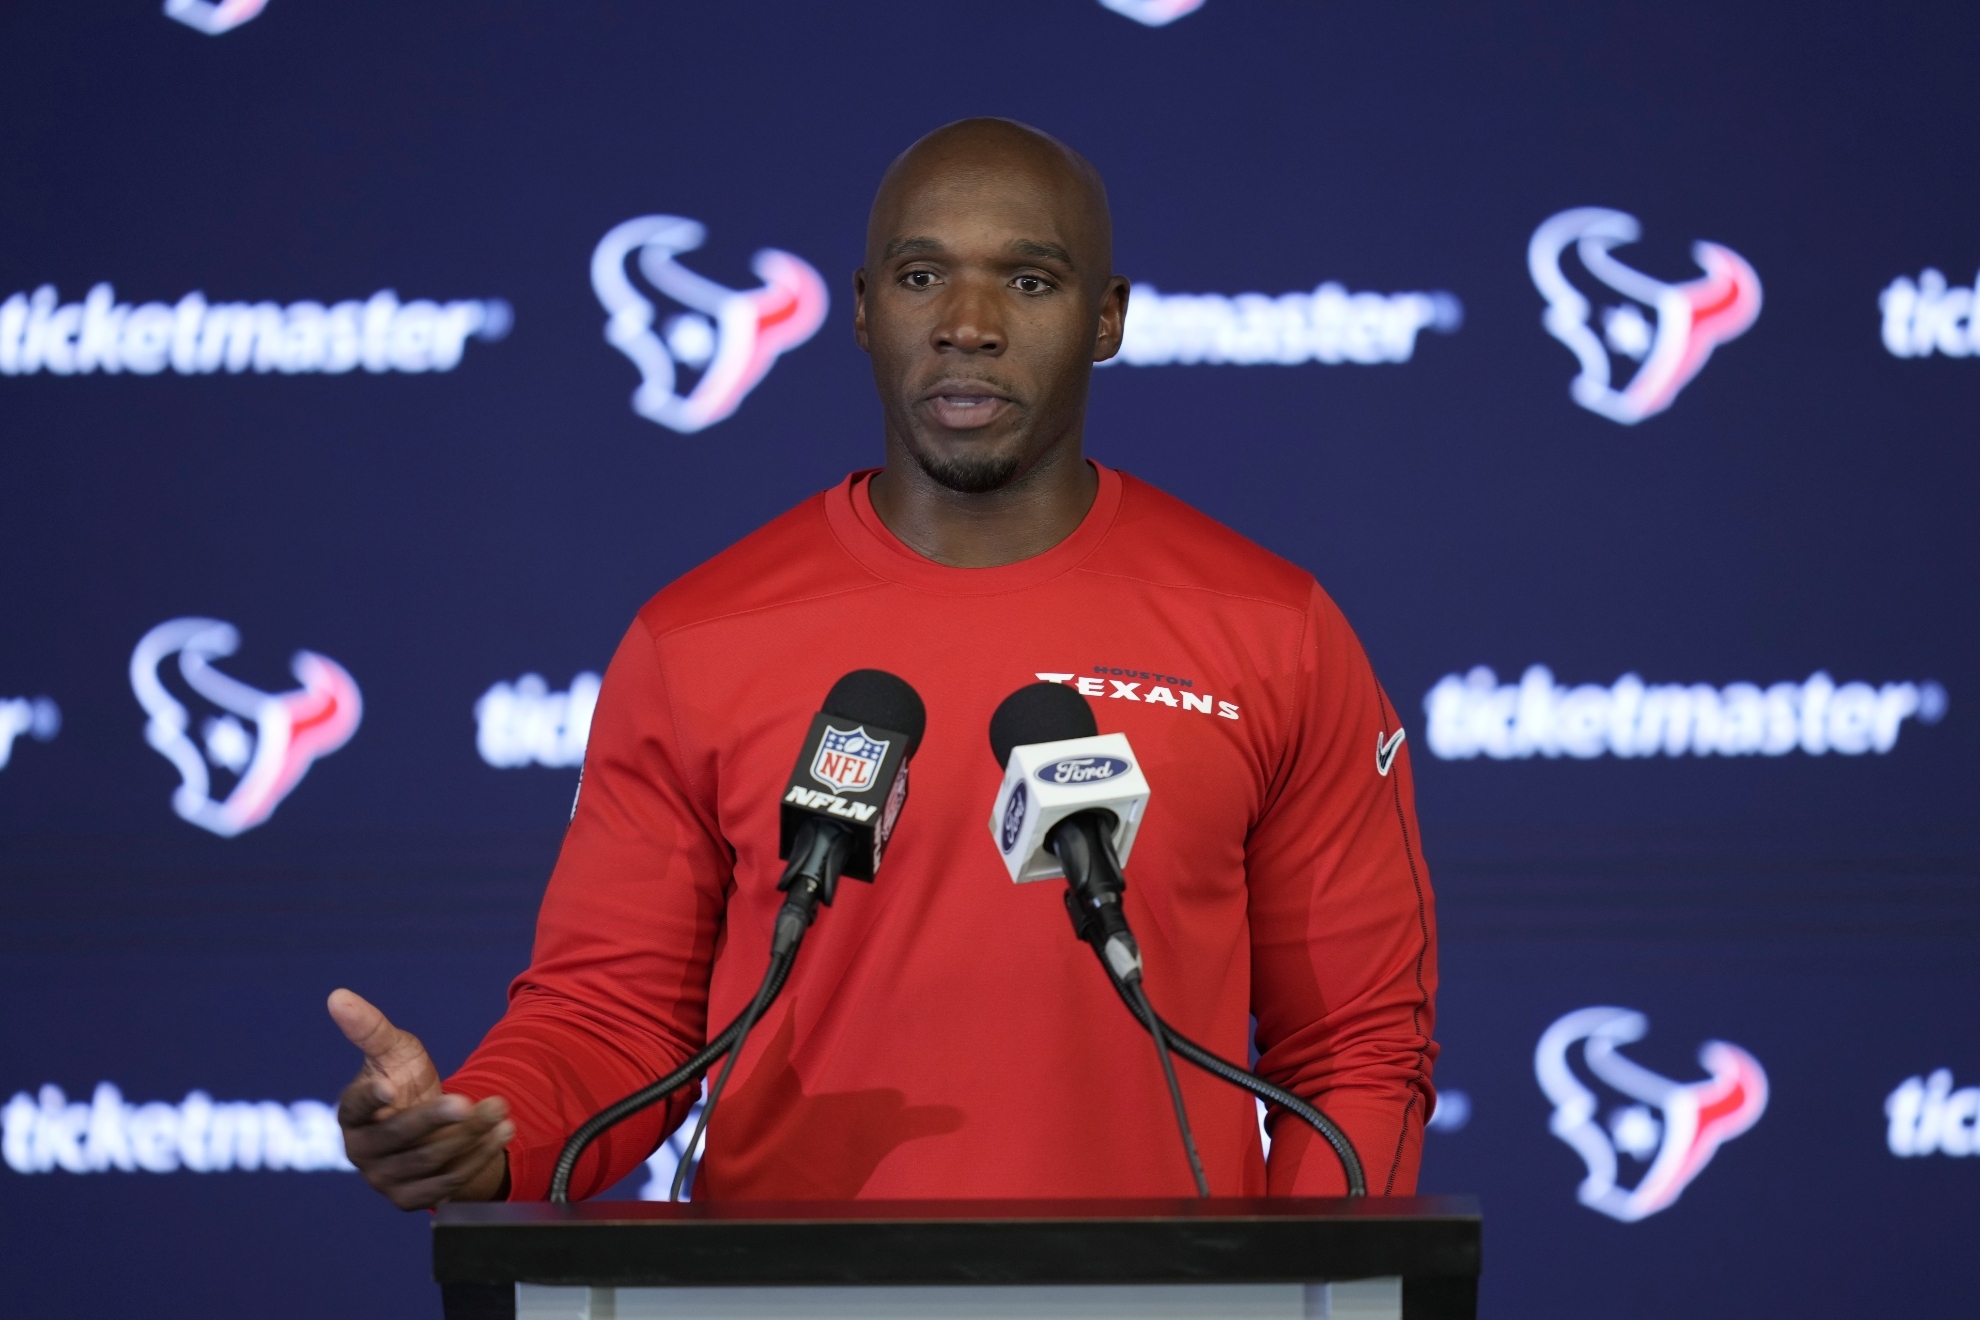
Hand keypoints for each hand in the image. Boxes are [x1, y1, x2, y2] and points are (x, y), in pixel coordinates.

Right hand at [328, 988, 512, 1209]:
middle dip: (436, 1118)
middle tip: (467, 1101)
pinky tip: (502, 1132)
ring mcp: (384, 1179)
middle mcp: (362, 1151)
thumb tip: (338, 996)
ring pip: (429, 1160)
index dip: (370, 1097)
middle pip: (399, 1137)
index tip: (388, 1086)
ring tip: (500, 1106)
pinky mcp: (411, 1199)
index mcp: (351, 1113)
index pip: (354, 1107)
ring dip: (470, 1134)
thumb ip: (370, 1028)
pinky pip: (447, 1182)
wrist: (434, 1127)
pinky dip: (478, 1157)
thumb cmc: (405, 1082)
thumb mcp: (394, 1051)